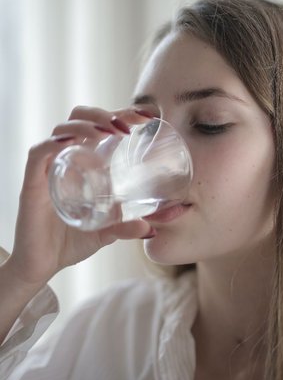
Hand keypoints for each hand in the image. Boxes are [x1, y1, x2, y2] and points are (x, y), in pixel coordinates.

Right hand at [5, 105, 157, 286]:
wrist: (42, 266)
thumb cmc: (72, 241)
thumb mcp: (108, 232)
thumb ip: (128, 227)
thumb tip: (152, 229)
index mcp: (86, 163)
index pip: (102, 126)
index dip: (122, 114)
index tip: (147, 116)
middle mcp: (67, 159)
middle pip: (80, 118)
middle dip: (104, 113)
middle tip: (128, 126)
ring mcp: (50, 168)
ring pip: (62, 129)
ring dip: (87, 124)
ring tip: (110, 132)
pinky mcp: (32, 183)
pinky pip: (39, 153)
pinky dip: (55, 143)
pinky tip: (72, 142)